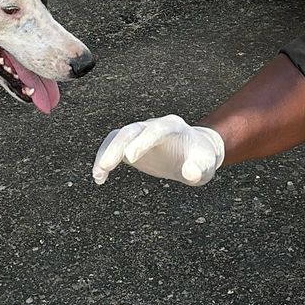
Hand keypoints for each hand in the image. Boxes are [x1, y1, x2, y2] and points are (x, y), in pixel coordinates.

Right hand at [92, 114, 224, 186]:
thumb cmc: (200, 158)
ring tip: (98, 175)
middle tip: (106, 166)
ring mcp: (141, 134)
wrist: (194, 153)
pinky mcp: (131, 144)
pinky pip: (113, 146)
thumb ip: (199, 168)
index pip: (157, 129)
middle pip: (131, 130)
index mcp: (173, 126)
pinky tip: (99, 178)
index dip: (143, 141)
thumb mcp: (206, 164)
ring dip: (106, 153)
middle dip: (117, 146)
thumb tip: (190, 174)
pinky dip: (103, 159)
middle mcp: (154, 126)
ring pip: (118, 136)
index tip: (131, 156)